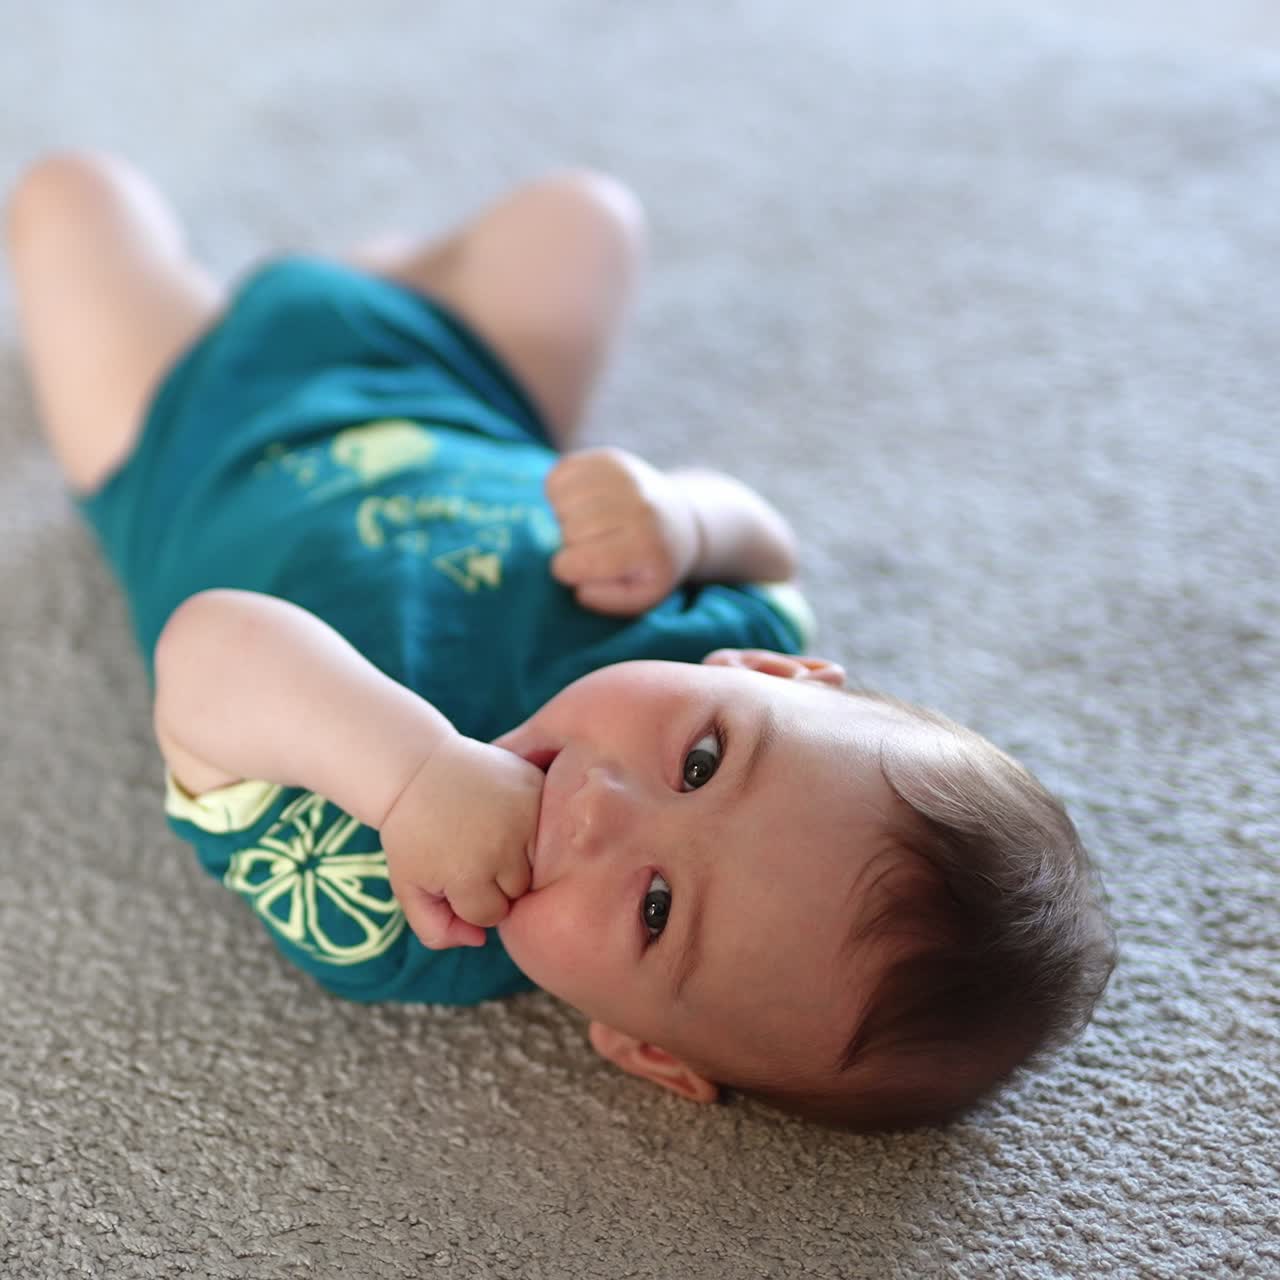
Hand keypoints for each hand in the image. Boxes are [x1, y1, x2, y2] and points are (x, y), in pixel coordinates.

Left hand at [379, 735, 541, 948]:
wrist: (418, 768)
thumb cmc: (413, 832)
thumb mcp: (408, 886)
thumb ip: (436, 929)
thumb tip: (480, 939)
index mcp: (467, 874)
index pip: (492, 914)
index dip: (471, 900)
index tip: (455, 874)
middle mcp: (503, 846)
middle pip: (520, 890)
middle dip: (498, 880)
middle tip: (474, 850)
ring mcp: (526, 814)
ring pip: (541, 861)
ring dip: (521, 855)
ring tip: (493, 833)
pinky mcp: (538, 788)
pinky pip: (551, 824)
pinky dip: (535, 825)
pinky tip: (508, 815)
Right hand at [545, 447, 700, 615]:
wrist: (679, 521)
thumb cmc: (651, 564)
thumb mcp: (640, 596)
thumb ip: (607, 601)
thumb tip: (580, 587)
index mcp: (644, 545)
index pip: (576, 563)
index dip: (569, 571)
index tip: (584, 569)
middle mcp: (637, 505)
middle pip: (568, 531)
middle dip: (571, 544)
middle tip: (596, 544)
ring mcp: (623, 476)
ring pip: (560, 502)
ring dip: (565, 517)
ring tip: (591, 524)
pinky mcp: (608, 457)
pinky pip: (558, 476)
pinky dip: (561, 493)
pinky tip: (584, 503)